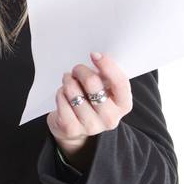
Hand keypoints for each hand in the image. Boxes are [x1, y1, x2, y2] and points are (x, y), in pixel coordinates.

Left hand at [47, 52, 132, 169]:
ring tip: (68, 81)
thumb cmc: (92, 102)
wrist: (75, 128)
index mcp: (123, 105)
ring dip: (68, 81)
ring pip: (73, 91)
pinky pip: (61, 100)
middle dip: (81, 71)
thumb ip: (105, 76)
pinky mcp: (71, 129)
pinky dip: (60, 92)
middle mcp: (110, 118)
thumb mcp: (105, 90)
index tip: (94, 55)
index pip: (120, 82)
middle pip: (93, 83)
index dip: (107, 65)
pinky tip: (63, 94)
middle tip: (76, 69)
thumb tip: (96, 57)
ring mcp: (91, 126)